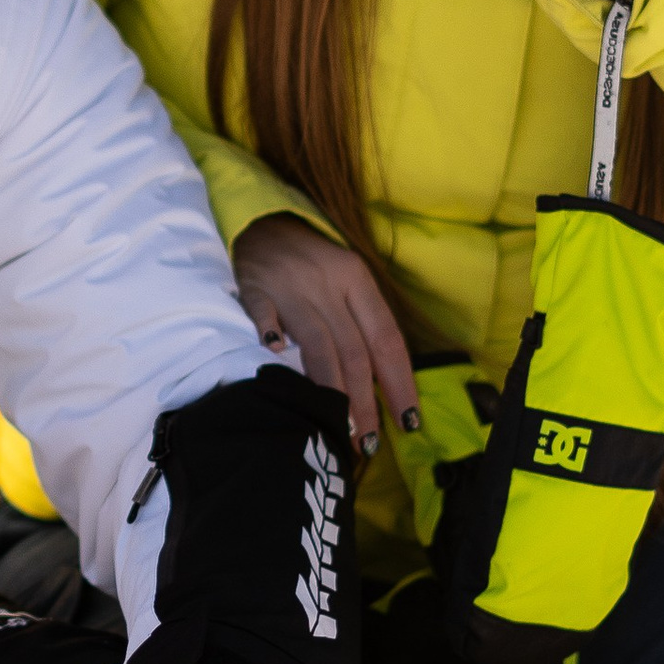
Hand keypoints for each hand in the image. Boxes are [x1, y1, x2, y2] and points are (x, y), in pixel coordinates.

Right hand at [234, 212, 413, 448]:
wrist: (265, 223)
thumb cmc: (313, 263)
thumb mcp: (348, 282)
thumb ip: (362, 325)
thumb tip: (383, 384)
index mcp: (357, 280)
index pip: (386, 338)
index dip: (399, 382)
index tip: (407, 421)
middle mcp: (330, 284)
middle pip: (354, 350)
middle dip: (364, 401)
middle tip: (368, 440)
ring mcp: (292, 288)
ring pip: (319, 345)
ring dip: (331, 390)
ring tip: (338, 426)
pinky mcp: (256, 290)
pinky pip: (265, 317)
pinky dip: (271, 336)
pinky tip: (276, 355)